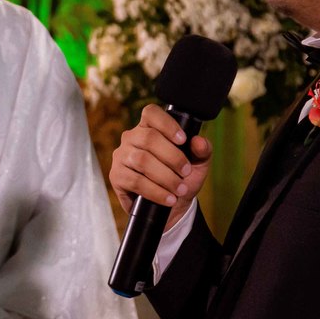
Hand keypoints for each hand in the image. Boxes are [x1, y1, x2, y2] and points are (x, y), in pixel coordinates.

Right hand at [109, 103, 212, 228]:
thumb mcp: (198, 164)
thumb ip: (203, 151)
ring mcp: (121, 156)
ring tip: (180, 189)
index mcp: (149, 127)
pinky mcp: (116, 176)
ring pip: (142, 161)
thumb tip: (199, 141)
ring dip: (166, 177)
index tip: (183, 140)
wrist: (171, 205)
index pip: (151, 113)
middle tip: (186, 172)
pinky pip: (136, 181)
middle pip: (149, 138)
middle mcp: (131, 137)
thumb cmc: (182, 178)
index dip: (167, 124)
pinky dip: (156, 192)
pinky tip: (168, 198)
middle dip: (173, 157)